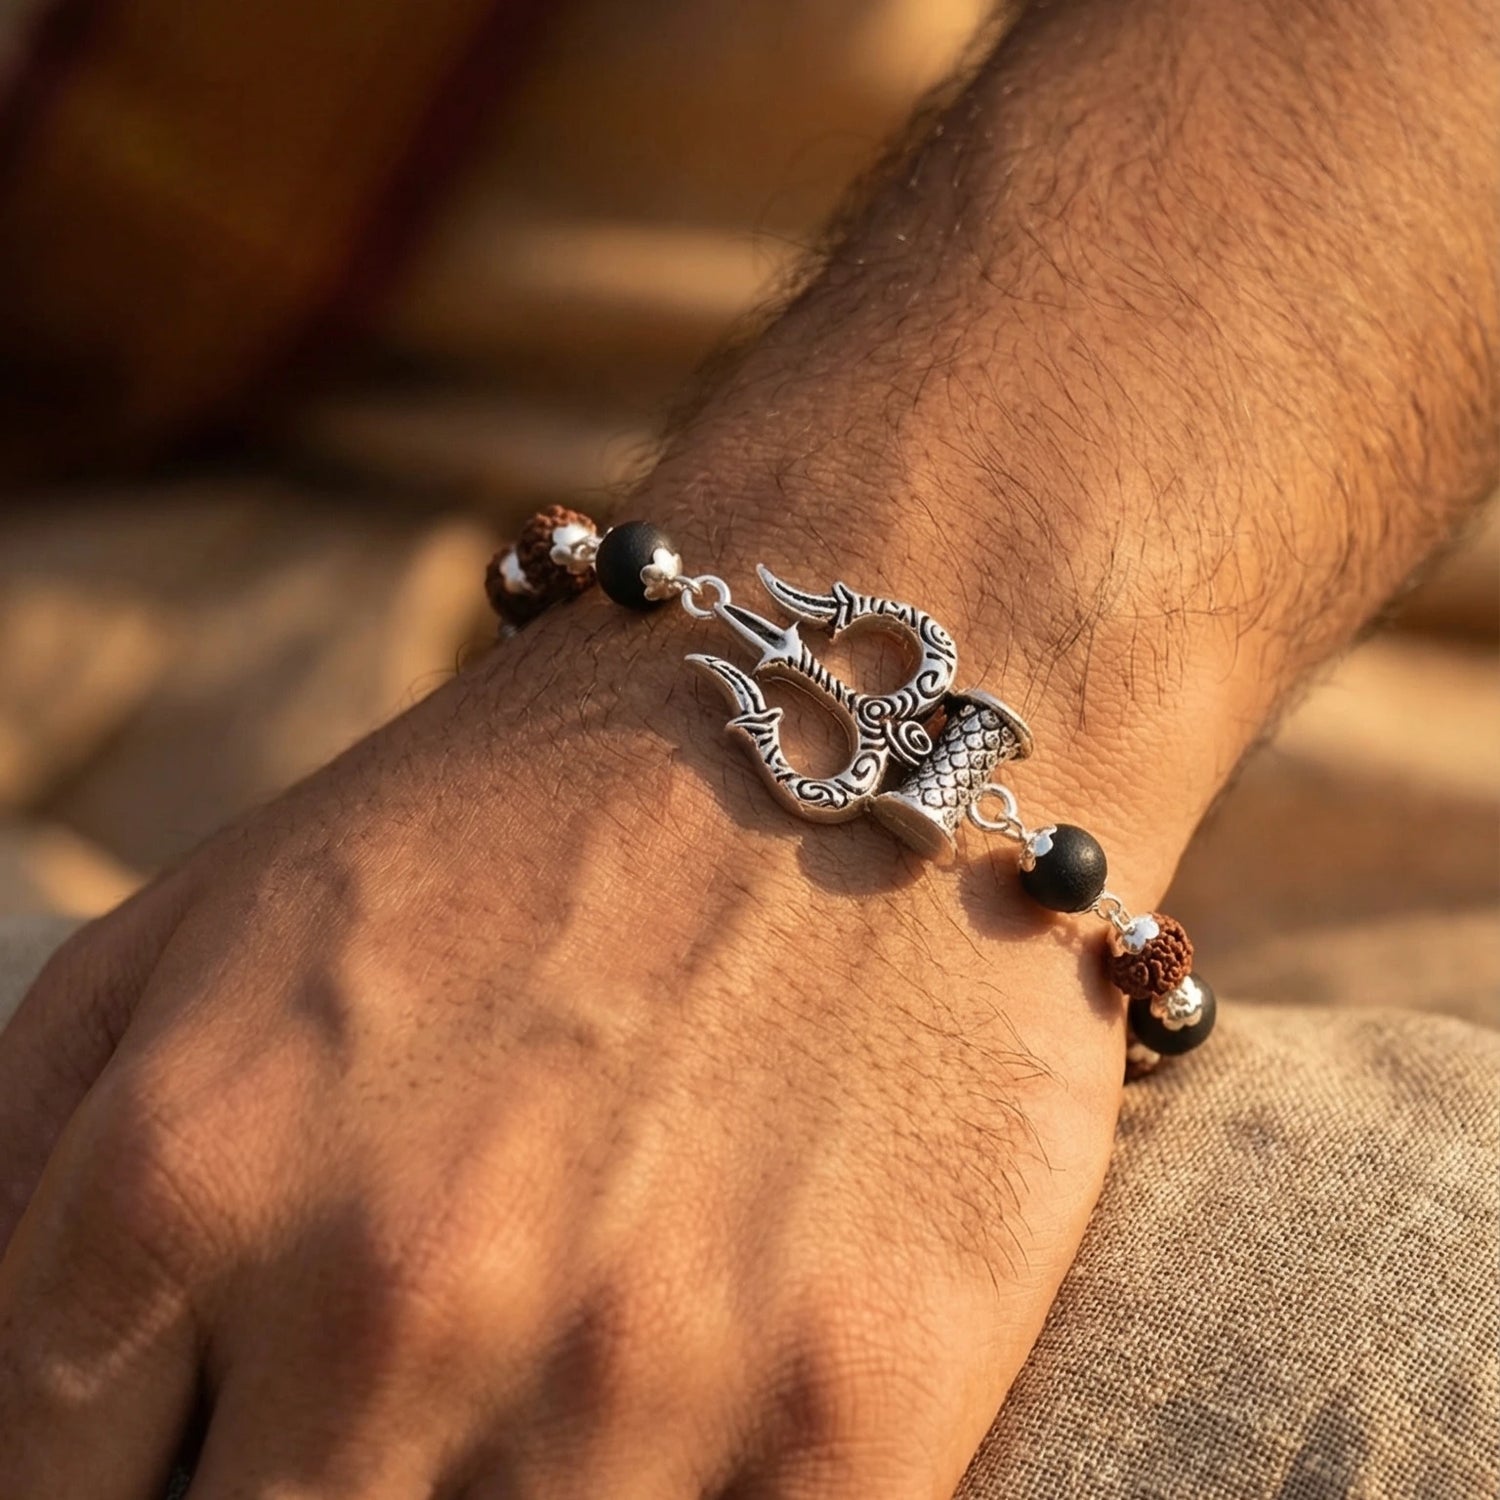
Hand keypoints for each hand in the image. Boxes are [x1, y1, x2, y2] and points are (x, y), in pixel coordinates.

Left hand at [0, 601, 1129, 1498]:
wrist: (853, 726)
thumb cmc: (531, 820)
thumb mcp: (213, 919)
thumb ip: (31, 1155)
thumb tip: (16, 1421)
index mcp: (197, 1165)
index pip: (59, 1498)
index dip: (145, 1488)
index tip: (242, 1435)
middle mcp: (396, 1286)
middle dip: (314, 1491)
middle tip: (398, 1400)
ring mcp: (636, 1366)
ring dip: (498, 1496)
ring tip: (560, 1361)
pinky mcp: (852, 1414)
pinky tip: (687, 1415)